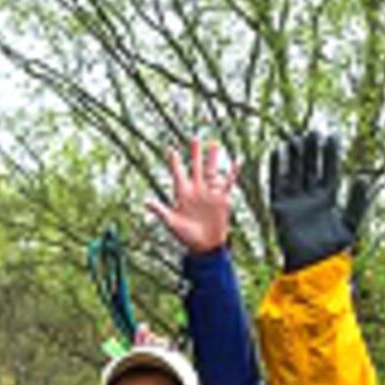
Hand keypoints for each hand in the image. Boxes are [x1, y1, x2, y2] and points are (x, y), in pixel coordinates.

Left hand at [146, 138, 237, 255]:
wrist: (205, 246)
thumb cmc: (186, 236)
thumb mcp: (172, 223)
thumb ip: (161, 211)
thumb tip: (146, 201)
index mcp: (182, 194)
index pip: (178, 174)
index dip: (175, 162)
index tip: (171, 149)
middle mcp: (196, 190)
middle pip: (195, 167)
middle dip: (195, 153)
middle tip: (194, 138)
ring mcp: (209, 193)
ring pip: (211, 171)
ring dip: (213, 158)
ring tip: (214, 143)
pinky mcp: (222, 198)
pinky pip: (228, 182)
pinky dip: (233, 171)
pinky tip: (238, 160)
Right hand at [262, 128, 367, 266]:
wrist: (312, 266)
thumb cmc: (333, 250)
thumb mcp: (350, 223)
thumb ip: (357, 201)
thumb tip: (363, 177)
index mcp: (327, 200)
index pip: (329, 171)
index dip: (330, 154)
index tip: (332, 135)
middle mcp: (310, 198)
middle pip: (310, 168)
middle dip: (312, 150)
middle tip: (313, 131)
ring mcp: (294, 202)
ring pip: (294, 172)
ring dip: (295, 156)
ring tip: (295, 137)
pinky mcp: (279, 208)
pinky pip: (276, 184)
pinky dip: (276, 168)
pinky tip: (278, 152)